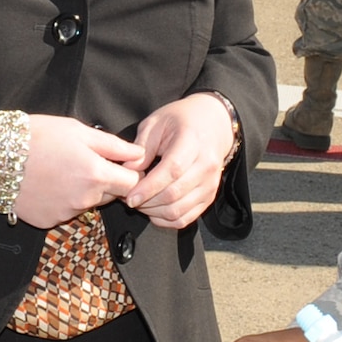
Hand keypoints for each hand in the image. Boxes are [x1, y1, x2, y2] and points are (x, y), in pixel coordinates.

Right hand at [0, 112, 144, 223]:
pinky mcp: (48, 221)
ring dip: (83, 190)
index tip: (118, 163)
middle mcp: (85, 200)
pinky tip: (46, 183)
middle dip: (106, 181)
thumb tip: (139, 155)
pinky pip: (66, 211)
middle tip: (83, 161)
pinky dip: (62, 200)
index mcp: (96, 175)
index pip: (133, 184)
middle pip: (112, 195)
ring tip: (60, 170)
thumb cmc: (35, 137)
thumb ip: (115, 146)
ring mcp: (66, 213)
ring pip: (88, 203)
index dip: (129, 172)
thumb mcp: (79, 131)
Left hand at [127, 94, 237, 229]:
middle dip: (146, 202)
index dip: (149, 187)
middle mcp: (206, 165)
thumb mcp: (156, 123)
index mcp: (192, 142)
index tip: (129, 196)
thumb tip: (127, 171)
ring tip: (140, 203)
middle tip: (128, 198)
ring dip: (154, 212)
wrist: (213, 125)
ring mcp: (210, 184)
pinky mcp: (209, 197)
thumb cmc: (182, 121)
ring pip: (178, 210)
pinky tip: (154, 210)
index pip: (172, 170)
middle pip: (174, 194)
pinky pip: (185, 219)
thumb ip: (142, 147)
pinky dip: (166, 220)